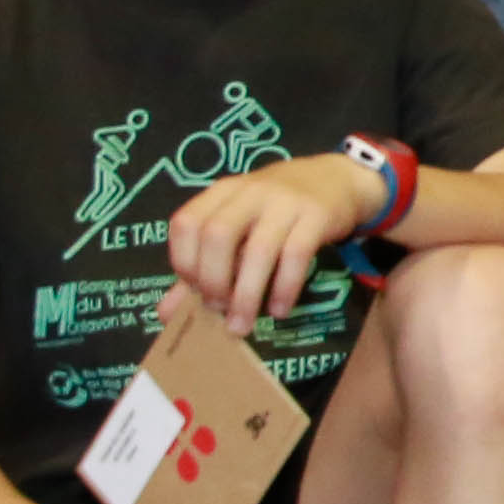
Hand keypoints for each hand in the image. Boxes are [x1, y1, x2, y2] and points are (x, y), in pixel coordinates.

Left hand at [166, 153, 382, 330]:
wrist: (338, 179)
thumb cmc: (278, 209)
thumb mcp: (239, 227)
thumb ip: (202, 267)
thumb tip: (166, 314)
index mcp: (223, 193)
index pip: (186, 223)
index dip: (183, 261)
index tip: (195, 290)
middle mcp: (250, 192)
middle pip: (217, 235)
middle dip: (212, 280)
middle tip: (218, 308)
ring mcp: (285, 202)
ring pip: (258, 249)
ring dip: (246, 294)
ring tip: (243, 324)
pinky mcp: (317, 215)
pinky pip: (297, 255)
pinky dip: (284, 288)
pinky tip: (279, 310)